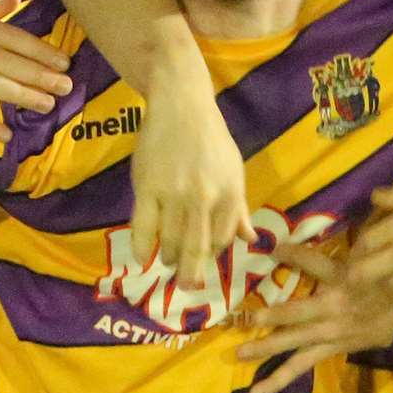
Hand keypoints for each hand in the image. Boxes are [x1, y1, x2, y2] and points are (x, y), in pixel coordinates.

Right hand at [129, 85, 255, 289]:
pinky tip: (141, 258)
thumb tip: (251, 240)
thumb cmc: (211, 139)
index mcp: (229, 194)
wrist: (181, 104)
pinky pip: (143, 228)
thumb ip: (238, 208)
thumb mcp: (234, 171)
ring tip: (166, 261)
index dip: (213, 254)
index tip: (204, 261)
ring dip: (167, 258)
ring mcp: (174, 194)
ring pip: (169, 241)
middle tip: (187, 287)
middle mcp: (204, 198)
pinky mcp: (147, 188)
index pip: (222, 239)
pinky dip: (141, 248)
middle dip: (191, 273)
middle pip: (196, 248)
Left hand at [237, 242, 392, 392]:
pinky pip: (301, 365)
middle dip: (271, 316)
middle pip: (297, 312)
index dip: (292, 254)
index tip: (273, 249)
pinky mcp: (330, 349)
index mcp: (342, 278)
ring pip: (294, 344)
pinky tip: (257, 392)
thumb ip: (341, 239)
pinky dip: (278, 380)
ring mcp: (330, 333)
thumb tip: (315, 227)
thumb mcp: (363, 250)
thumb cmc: (374, 272)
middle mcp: (334, 308)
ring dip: (266, 349)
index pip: (313, 263)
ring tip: (239, 354)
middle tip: (243, 319)